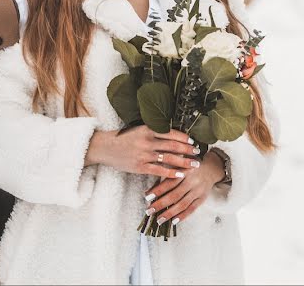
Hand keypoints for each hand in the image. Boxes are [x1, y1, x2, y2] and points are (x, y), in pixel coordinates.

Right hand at [86, 126, 200, 179]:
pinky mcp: (140, 167)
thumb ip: (154, 131)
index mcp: (148, 129)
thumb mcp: (138, 129)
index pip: (171, 133)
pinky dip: (171, 173)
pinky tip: (181, 174)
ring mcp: (144, 154)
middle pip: (173, 146)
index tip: (193, 141)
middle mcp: (147, 141)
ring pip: (169, 158)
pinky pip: (159, 171)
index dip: (184, 138)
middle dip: (188, 150)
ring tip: (194, 164)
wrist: (105, 147)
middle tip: (198, 153)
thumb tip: (173, 134)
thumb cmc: (123, 138)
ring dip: (184, 161)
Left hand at [144, 149, 225, 226]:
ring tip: (159, 220)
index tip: (146, 197)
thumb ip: (168, 172)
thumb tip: (151, 188)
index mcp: (185, 171)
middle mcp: (192, 181)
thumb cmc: (190, 166)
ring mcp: (198, 191)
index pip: (169, 182)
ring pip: (182, 204)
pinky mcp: (202, 198)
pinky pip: (192, 209)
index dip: (158, 190)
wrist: (212, 168)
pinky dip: (183, 216)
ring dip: (169, 213)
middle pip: (174, 195)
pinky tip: (173, 221)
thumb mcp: (180, 164)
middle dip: (160, 204)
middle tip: (149, 211)